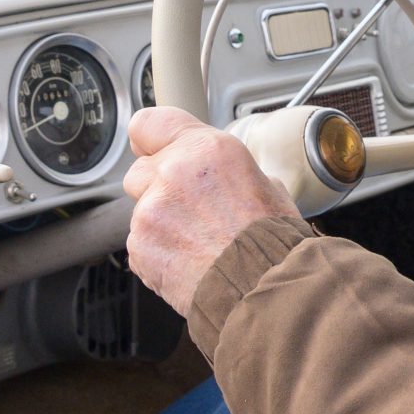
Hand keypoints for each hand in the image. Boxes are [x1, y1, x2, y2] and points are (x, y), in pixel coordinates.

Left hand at [122, 106, 296, 318]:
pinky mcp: (140, 247)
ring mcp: (151, 212)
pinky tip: (191, 262)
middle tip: (191, 209)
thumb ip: (231, 173)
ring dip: (162, 224)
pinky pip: (142, 245)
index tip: (151, 148)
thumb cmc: (273, 242)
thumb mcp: (267, 186)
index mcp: (207, 149)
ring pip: (142, 212)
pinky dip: (159, 253)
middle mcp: (173, 173)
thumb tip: (227, 177)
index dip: (149, 139)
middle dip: (158, 188)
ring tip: (199, 244)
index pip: (149, 123)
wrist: (264, 289)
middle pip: (141, 171)